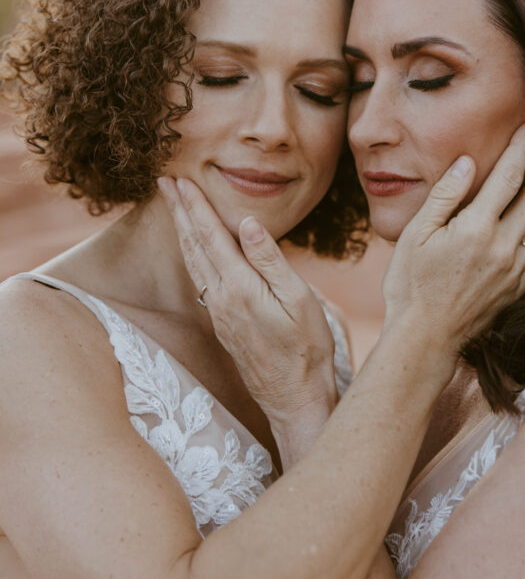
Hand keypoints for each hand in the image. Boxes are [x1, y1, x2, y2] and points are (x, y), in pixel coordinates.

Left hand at [157, 177, 337, 443]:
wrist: (295, 397)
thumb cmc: (306, 348)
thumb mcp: (299, 298)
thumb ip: (270, 259)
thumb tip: (246, 222)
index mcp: (239, 287)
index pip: (211, 236)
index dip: (195, 206)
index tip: (180, 180)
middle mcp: (220, 299)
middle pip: (193, 246)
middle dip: (178, 211)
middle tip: (163, 183)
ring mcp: (218, 313)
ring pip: (193, 263)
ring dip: (182, 231)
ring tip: (174, 208)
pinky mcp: (223, 324)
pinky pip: (200, 278)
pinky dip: (192, 254)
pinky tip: (194, 250)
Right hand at [382, 121, 524, 362]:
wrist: (425, 337)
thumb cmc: (411, 284)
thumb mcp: (415, 235)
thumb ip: (444, 196)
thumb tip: (468, 162)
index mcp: (475, 229)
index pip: (507, 178)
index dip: (522, 149)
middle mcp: (502, 247)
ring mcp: (515, 268)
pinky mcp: (520, 285)